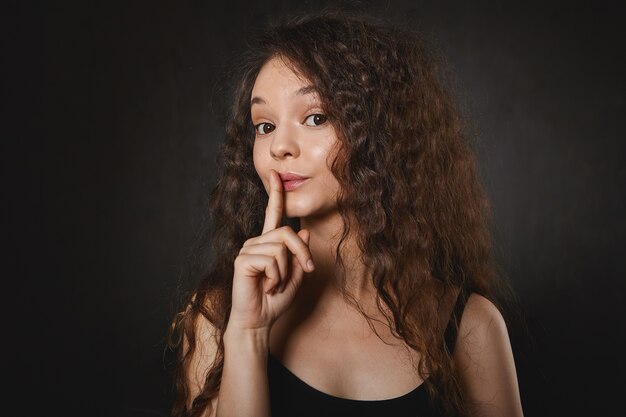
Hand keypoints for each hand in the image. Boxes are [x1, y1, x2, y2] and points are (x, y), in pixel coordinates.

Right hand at [228, 169, 314, 332]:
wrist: (258, 321)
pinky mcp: (243, 260)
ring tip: (274, 285)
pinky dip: (275, 277)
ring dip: (285, 272)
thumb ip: (299, 256)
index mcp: (268, 244)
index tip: (275, 173)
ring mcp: (247, 250)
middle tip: (304, 272)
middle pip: (287, 233)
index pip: (273, 214)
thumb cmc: (274, 301)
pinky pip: (271, 261)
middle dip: (302, 255)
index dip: (275, 194)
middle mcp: (256, 242)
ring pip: (281, 249)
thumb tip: (305, 232)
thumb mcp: (295, 278)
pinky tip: (265, 286)